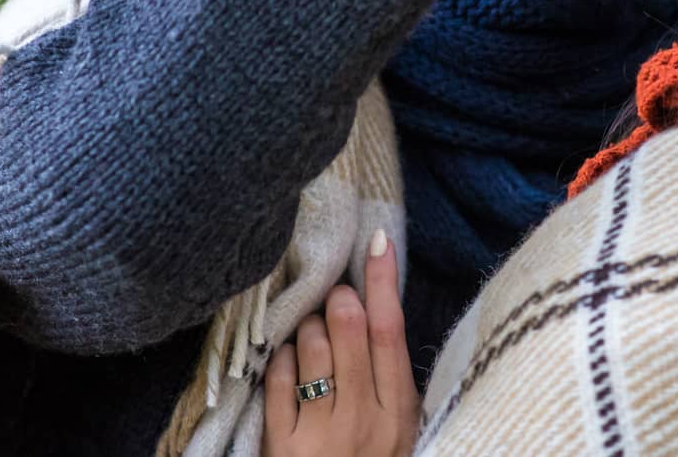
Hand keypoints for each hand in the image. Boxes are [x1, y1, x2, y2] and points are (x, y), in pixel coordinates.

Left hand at [263, 230, 419, 456]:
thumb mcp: (394, 425)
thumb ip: (387, 374)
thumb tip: (375, 304)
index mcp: (399, 411)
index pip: (391, 329)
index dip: (383, 280)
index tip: (376, 242)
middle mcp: (364, 420)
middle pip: (350, 328)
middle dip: (337, 302)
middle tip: (333, 303)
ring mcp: (323, 434)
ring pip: (311, 346)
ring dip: (307, 331)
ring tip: (311, 346)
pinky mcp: (284, 446)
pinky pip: (278, 377)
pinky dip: (280, 362)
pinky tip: (287, 369)